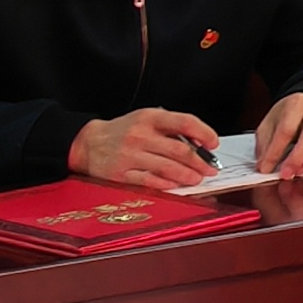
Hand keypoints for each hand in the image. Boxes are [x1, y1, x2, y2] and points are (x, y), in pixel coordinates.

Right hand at [71, 106, 222, 189]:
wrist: (89, 143)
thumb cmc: (124, 130)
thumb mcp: (147, 118)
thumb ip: (171, 127)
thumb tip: (198, 143)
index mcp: (150, 117)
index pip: (184, 122)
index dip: (204, 133)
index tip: (214, 143)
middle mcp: (140, 135)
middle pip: (178, 149)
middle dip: (199, 161)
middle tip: (211, 169)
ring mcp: (130, 156)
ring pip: (166, 167)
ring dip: (187, 175)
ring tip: (198, 179)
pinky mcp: (120, 174)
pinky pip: (149, 181)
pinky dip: (166, 184)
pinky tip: (176, 185)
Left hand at [253, 90, 302, 181]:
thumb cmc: (289, 115)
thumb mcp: (270, 123)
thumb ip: (265, 144)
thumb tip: (263, 165)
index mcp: (296, 104)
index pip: (286, 129)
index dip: (275, 152)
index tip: (266, 168)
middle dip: (297, 159)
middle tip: (286, 174)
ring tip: (299, 171)